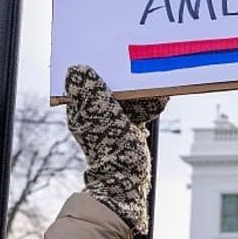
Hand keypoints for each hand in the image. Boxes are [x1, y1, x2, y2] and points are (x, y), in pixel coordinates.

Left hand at [65, 65, 166, 232]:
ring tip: (156, 87)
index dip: (101, 67)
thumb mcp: (103, 114)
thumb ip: (91, 90)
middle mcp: (95, 114)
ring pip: (128, 98)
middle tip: (141, 69)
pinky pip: (138, 111)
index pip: (89, 80)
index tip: (115, 56)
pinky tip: (160, 101)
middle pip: (111, 87)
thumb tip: (77, 69)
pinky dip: (148, 105)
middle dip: (128, 79)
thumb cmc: (114, 149)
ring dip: (142, 92)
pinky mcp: (128, 131)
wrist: (128, 182)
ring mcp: (112, 123)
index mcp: (82, 109)